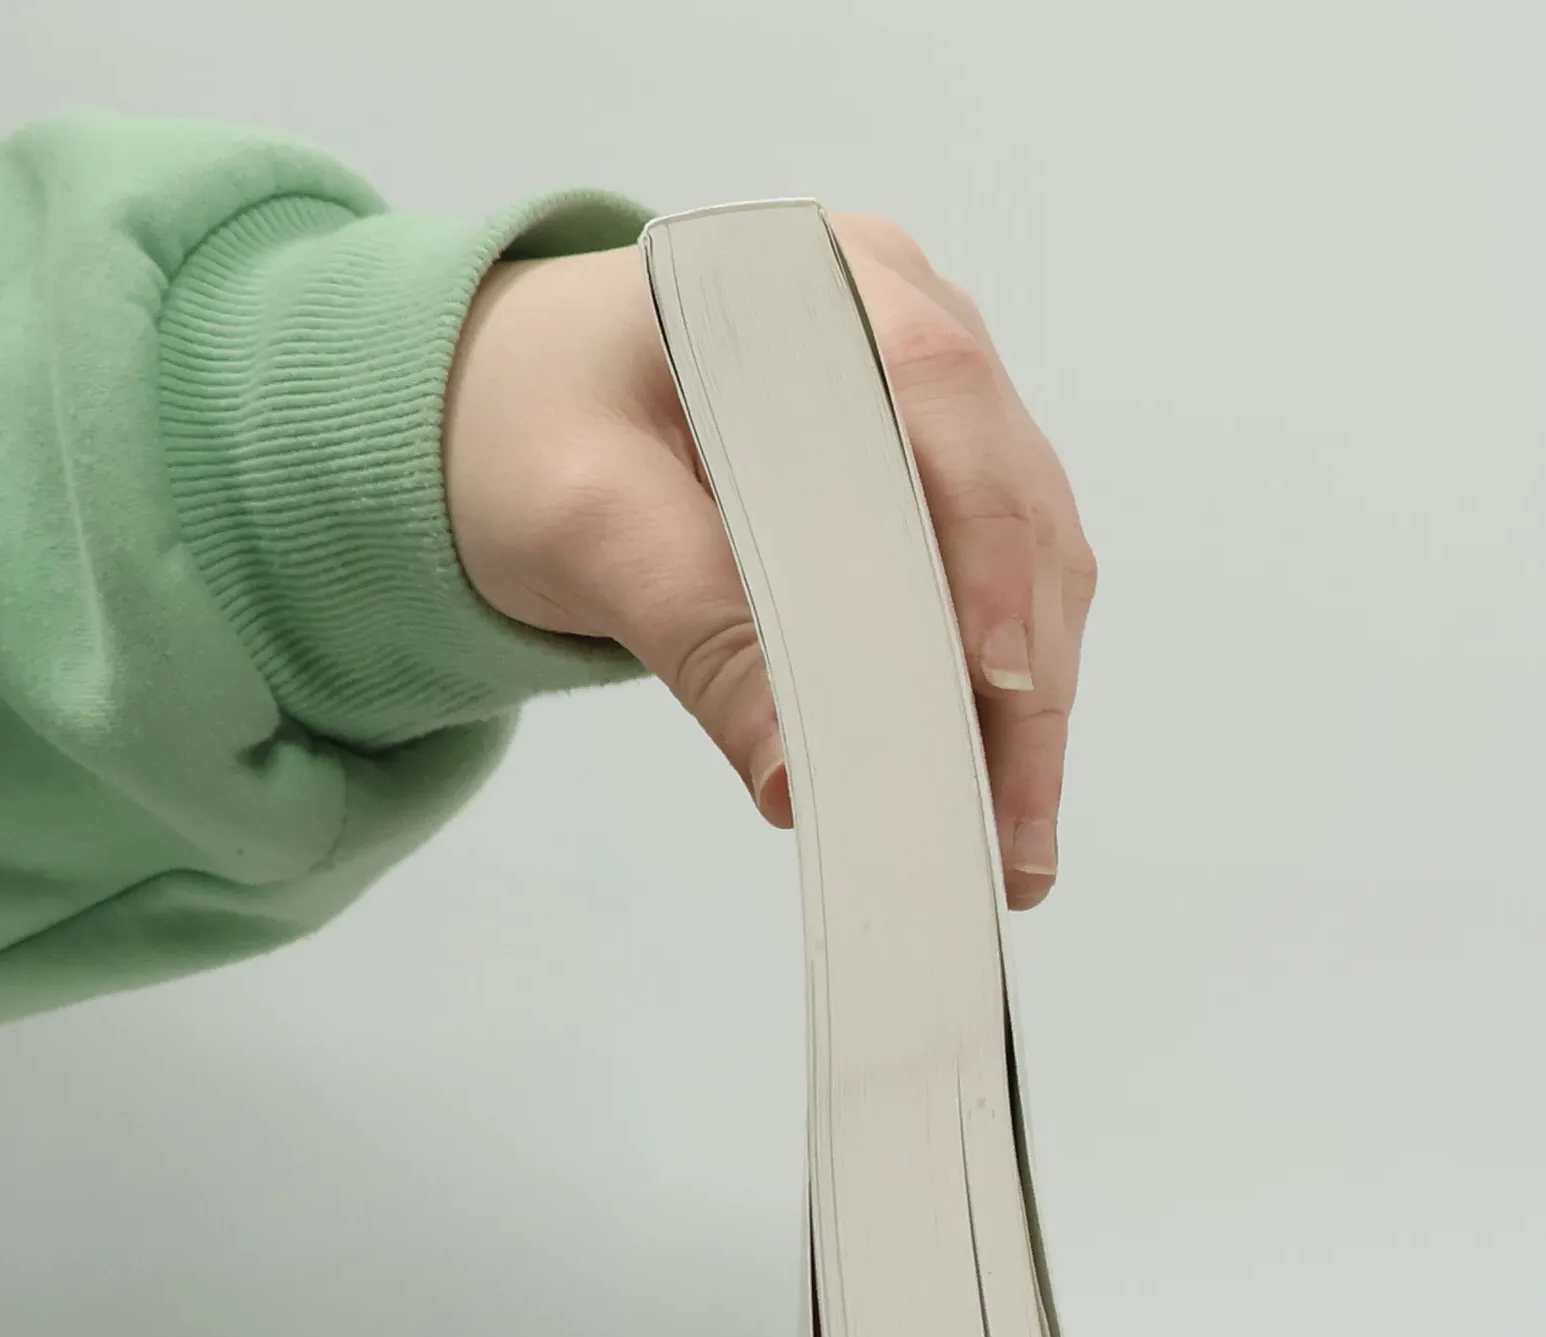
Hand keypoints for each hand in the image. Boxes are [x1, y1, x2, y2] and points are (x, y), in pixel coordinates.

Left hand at [443, 214, 1096, 908]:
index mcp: (817, 282)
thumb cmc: (537, 430)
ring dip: (1030, 708)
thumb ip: (692, 630)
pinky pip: (1001, 591)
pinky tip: (992, 788)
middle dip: (1023, 678)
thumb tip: (799, 779)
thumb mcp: (583, 521)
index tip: (994, 681)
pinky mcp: (939, 487)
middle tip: (1009, 832)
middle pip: (1013, 499)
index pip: (941, 393)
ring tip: (1013, 844)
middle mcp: (910, 326)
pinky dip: (1000, 696)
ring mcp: (940, 409)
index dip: (985, 543)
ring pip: (1031, 561)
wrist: (514, 414)